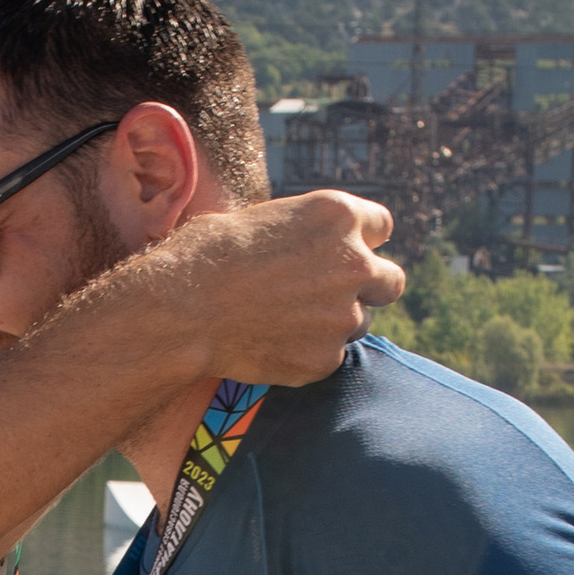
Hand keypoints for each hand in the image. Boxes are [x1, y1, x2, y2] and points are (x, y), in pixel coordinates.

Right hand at [178, 189, 403, 386]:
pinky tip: (269, 343)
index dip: (362, 241)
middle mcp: (353, 264)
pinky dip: (307, 354)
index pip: (382, 226)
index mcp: (337, 216)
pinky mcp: (325, 359)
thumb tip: (312, 248)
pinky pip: (328, 357)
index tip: (345, 252)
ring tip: (283, 321)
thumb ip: (304, 234)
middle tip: (334, 295)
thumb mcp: (264, 221)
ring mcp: (343, 316)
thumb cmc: (207, 256)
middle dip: (369, 287)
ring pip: (359, 323)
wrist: (182, 310)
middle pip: (392, 281)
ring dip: (333, 323)